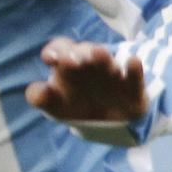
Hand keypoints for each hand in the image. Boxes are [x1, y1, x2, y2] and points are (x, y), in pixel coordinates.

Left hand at [26, 38, 148, 128]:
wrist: (106, 122)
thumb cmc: (74, 105)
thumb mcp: (54, 104)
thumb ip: (40, 96)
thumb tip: (37, 91)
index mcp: (68, 65)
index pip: (59, 50)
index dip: (55, 51)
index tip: (51, 59)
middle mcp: (89, 64)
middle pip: (83, 53)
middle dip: (78, 54)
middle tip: (72, 61)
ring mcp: (112, 74)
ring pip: (107, 62)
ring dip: (102, 58)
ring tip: (99, 54)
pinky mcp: (132, 87)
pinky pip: (134, 77)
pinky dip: (134, 70)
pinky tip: (132, 62)